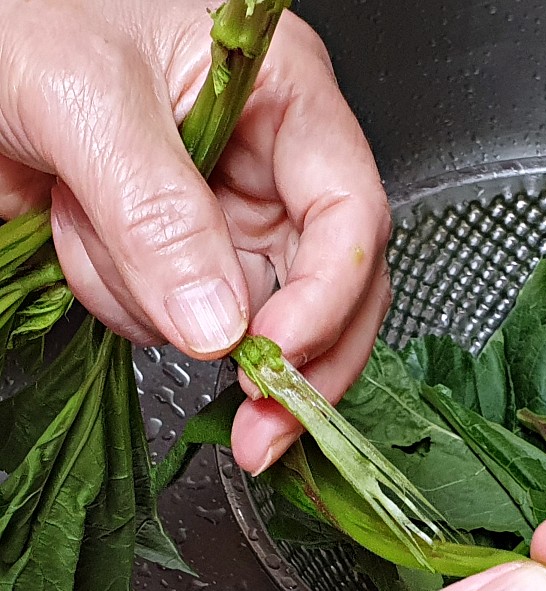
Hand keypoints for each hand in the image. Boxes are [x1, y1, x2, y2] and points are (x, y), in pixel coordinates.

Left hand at [0, 0, 390, 473]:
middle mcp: (271, 166)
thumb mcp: (87, 97)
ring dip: (156, 306)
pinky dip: (125, 305)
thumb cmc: (23, 12)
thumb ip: (158, 212)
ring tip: (80, 226)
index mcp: (284, 99)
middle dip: (292, 364)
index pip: (349, 214)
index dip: (328, 296)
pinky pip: (178, 323)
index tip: (275, 357)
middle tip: (259, 430)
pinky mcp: (181, 258)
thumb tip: (219, 327)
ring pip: (242, 319)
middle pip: (330, 289)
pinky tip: (78, 236)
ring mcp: (227, 217)